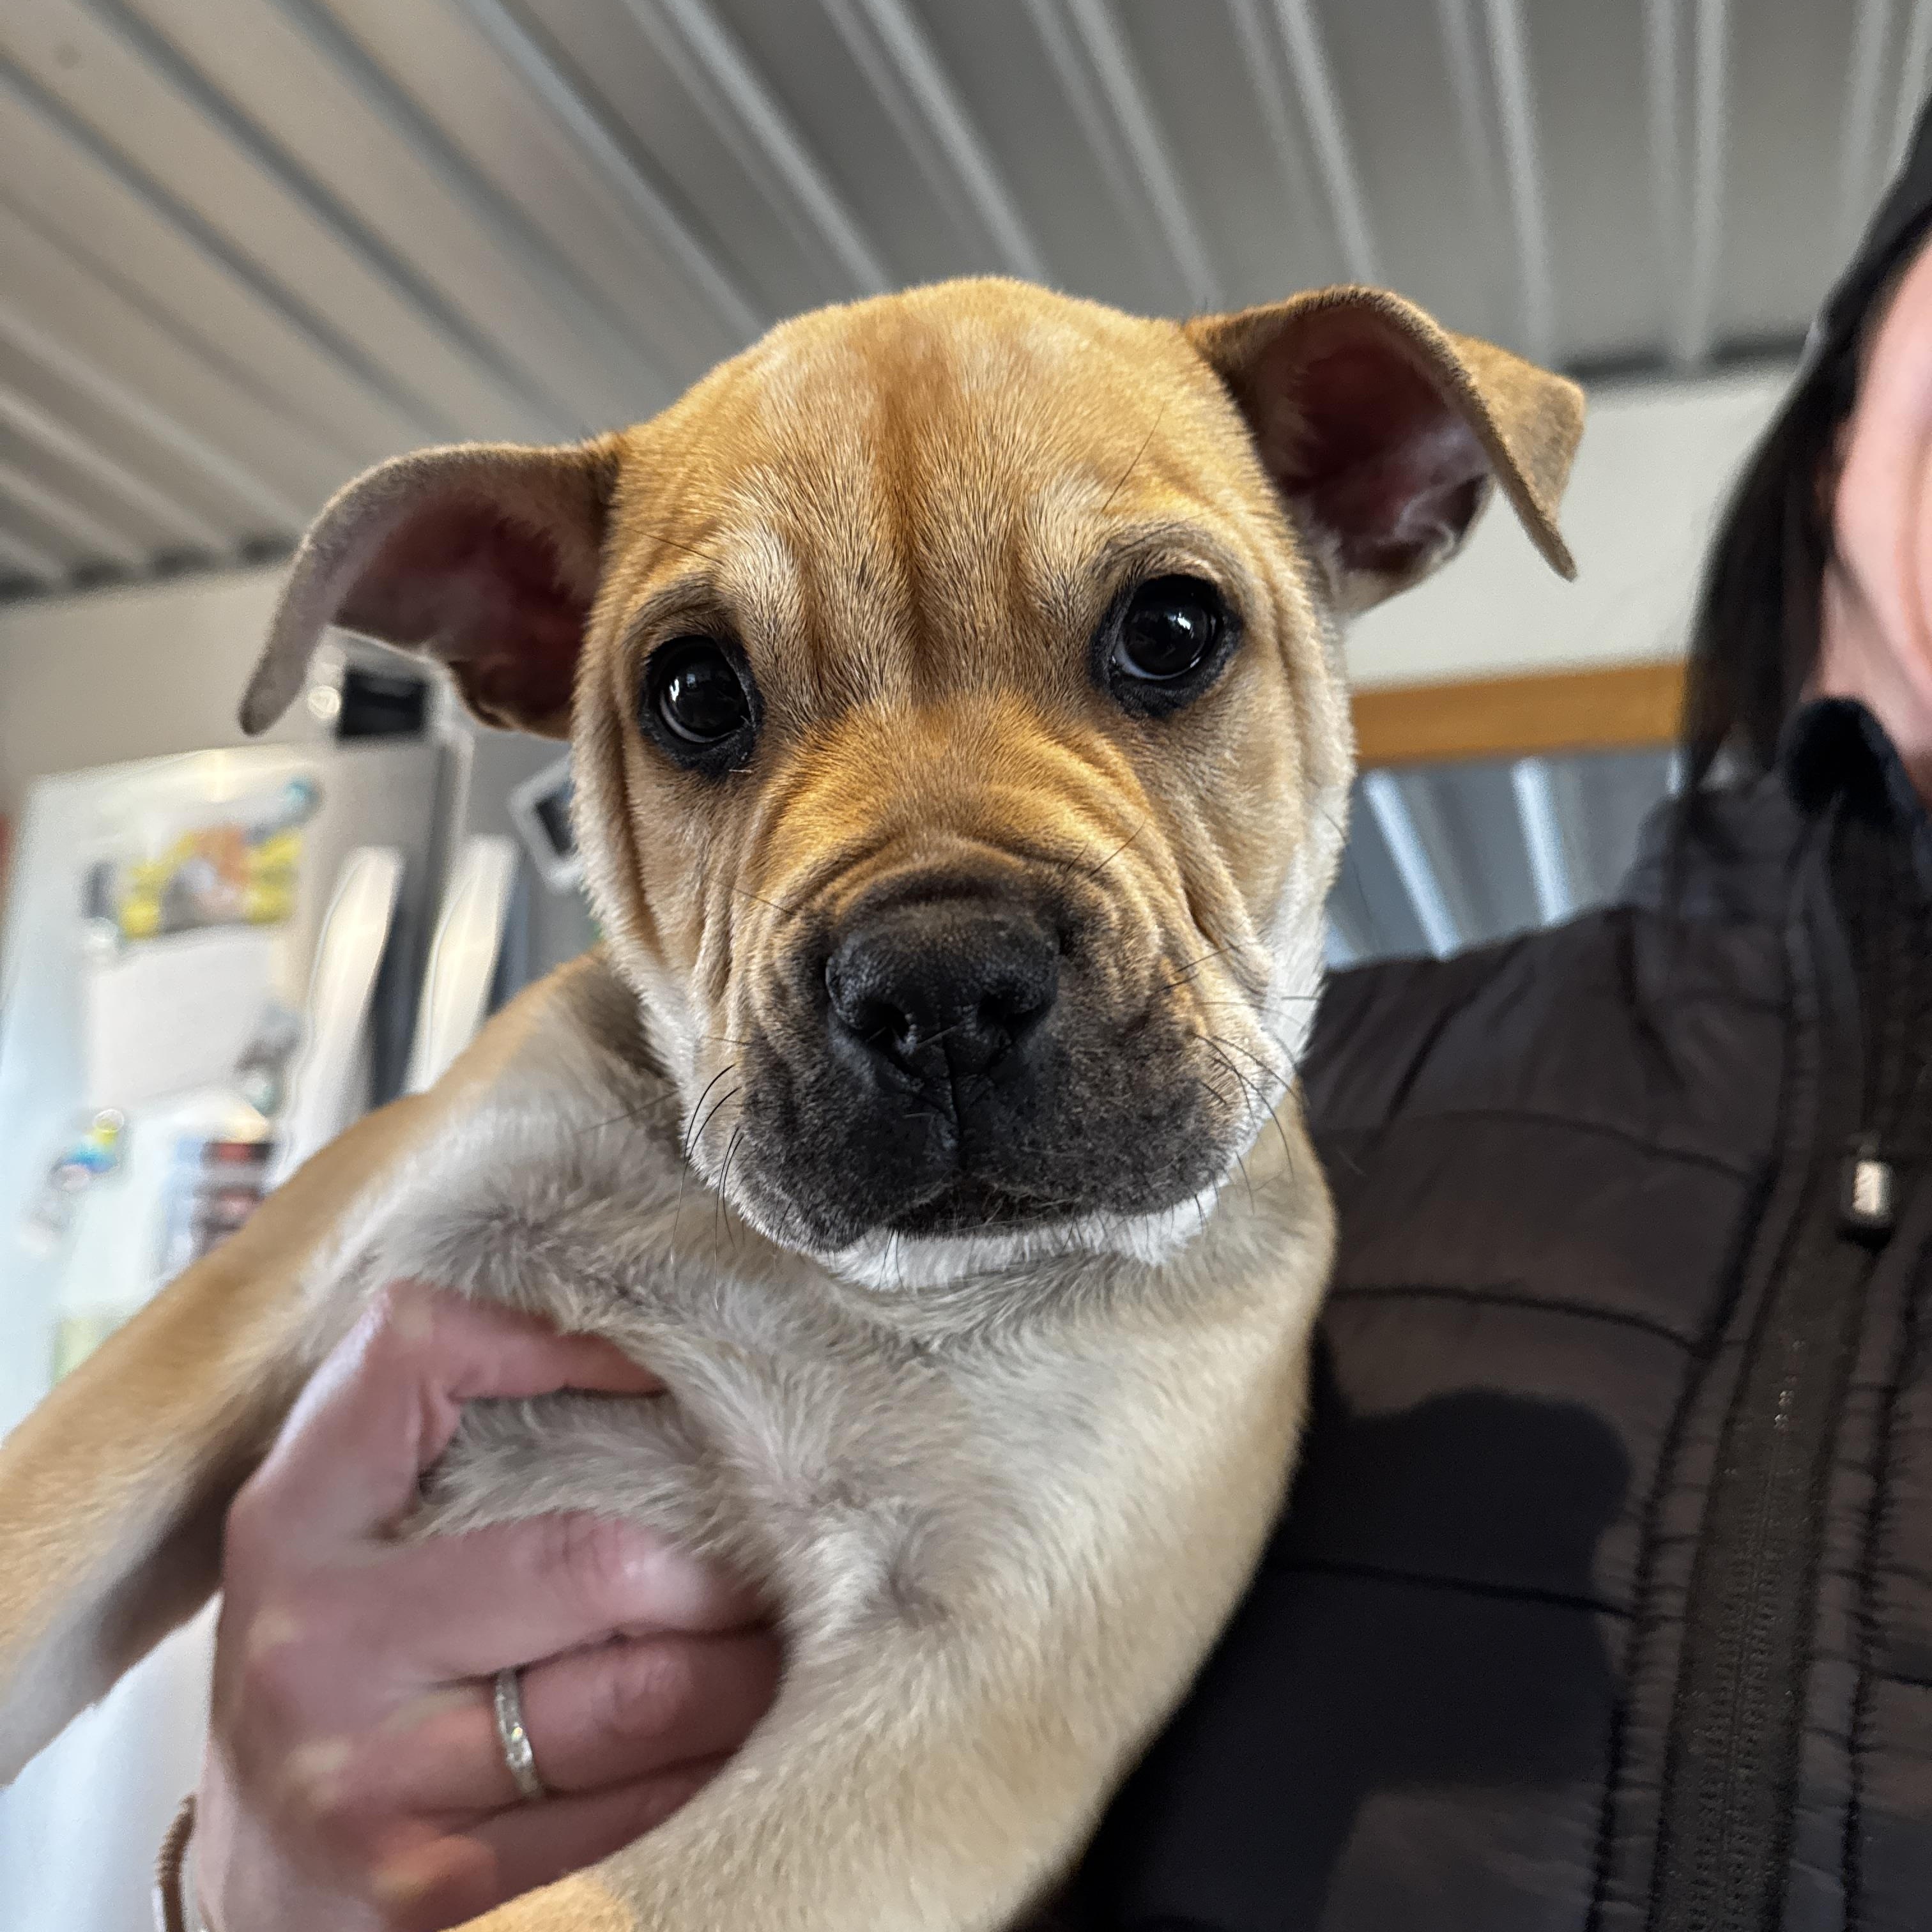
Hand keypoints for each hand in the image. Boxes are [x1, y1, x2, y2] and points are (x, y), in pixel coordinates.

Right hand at [194, 1283, 780, 1930]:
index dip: (568, 1341)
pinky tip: (743, 1728)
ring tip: (796, 1633)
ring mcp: (371, 1773)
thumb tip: (648, 1352)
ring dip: (747, 1667)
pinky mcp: (431, 1882)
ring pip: (636, 1699)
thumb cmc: (342, 1648)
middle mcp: (321, 1638)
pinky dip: (710, 1761)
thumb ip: (452, 1409)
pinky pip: (627, 1806)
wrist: (258, 1873)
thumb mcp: (346, 1515)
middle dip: (724, 1563)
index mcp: (298, 1512)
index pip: (424, 1353)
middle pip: (594, 1559)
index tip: (672, 1369)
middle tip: (802, 1542)